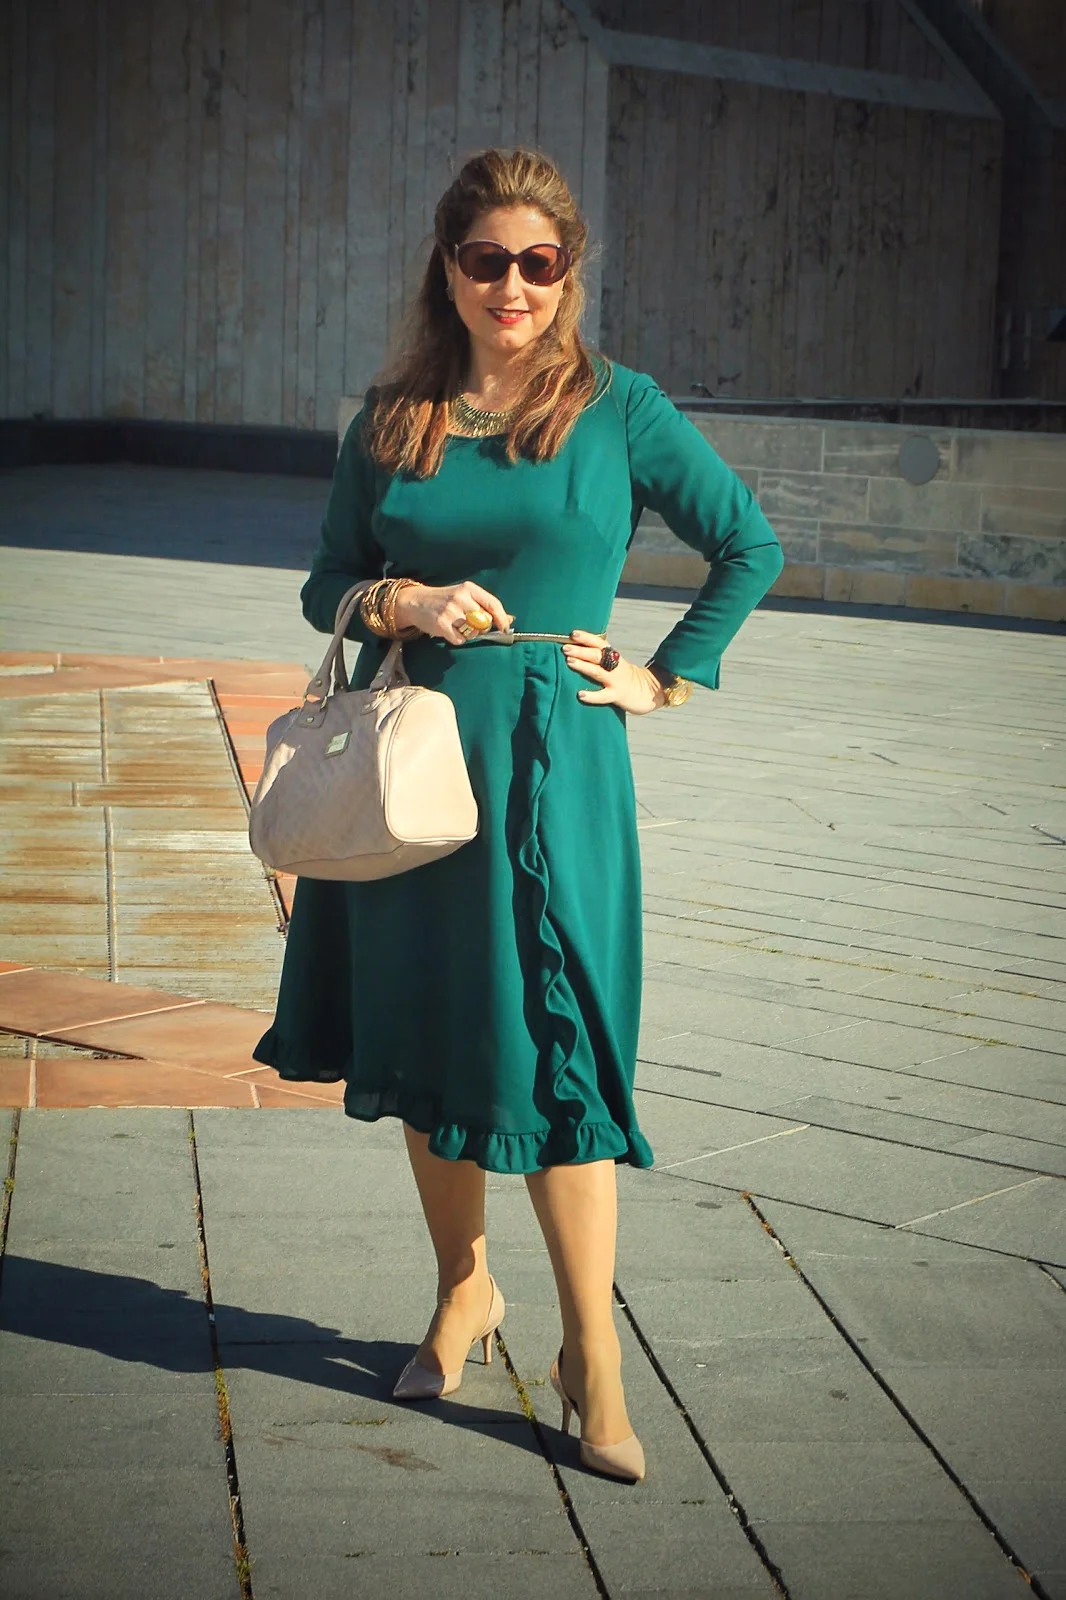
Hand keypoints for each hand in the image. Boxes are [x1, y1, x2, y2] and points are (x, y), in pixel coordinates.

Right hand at [392, 580, 512, 643]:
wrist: (416, 601)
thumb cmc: (444, 600)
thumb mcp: (464, 596)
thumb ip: (485, 606)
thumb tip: (510, 619)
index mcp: (469, 588)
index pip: (493, 603)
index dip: (502, 618)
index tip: (505, 627)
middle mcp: (461, 597)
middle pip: (484, 621)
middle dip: (481, 627)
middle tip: (471, 625)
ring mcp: (451, 611)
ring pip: (473, 632)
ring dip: (468, 634)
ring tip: (457, 626)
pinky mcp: (442, 624)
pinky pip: (460, 639)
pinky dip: (457, 639)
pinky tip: (449, 631)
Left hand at [562, 630, 667, 713]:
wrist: (650, 692)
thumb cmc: (625, 677)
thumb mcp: (615, 663)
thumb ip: (599, 657)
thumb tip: (574, 650)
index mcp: (614, 656)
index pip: (599, 643)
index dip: (587, 638)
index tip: (573, 634)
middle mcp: (615, 666)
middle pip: (597, 655)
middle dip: (581, 650)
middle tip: (565, 647)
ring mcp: (616, 680)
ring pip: (598, 672)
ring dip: (583, 666)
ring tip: (569, 661)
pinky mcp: (618, 695)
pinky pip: (604, 696)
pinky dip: (592, 695)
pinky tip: (580, 694)